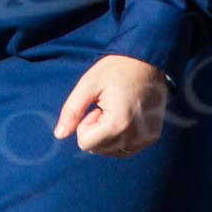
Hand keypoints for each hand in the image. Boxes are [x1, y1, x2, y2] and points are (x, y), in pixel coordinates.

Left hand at [54, 54, 168, 157]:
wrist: (148, 59)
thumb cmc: (117, 69)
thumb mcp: (89, 84)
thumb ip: (72, 110)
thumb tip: (59, 134)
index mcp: (117, 124)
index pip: (85, 144)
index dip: (85, 124)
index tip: (96, 106)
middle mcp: (134, 136)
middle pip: (99, 149)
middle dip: (97, 130)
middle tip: (107, 107)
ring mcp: (145, 138)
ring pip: (112, 151)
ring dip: (109, 135)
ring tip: (117, 110)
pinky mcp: (152, 137)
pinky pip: (128, 149)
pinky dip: (122, 137)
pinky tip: (127, 116)